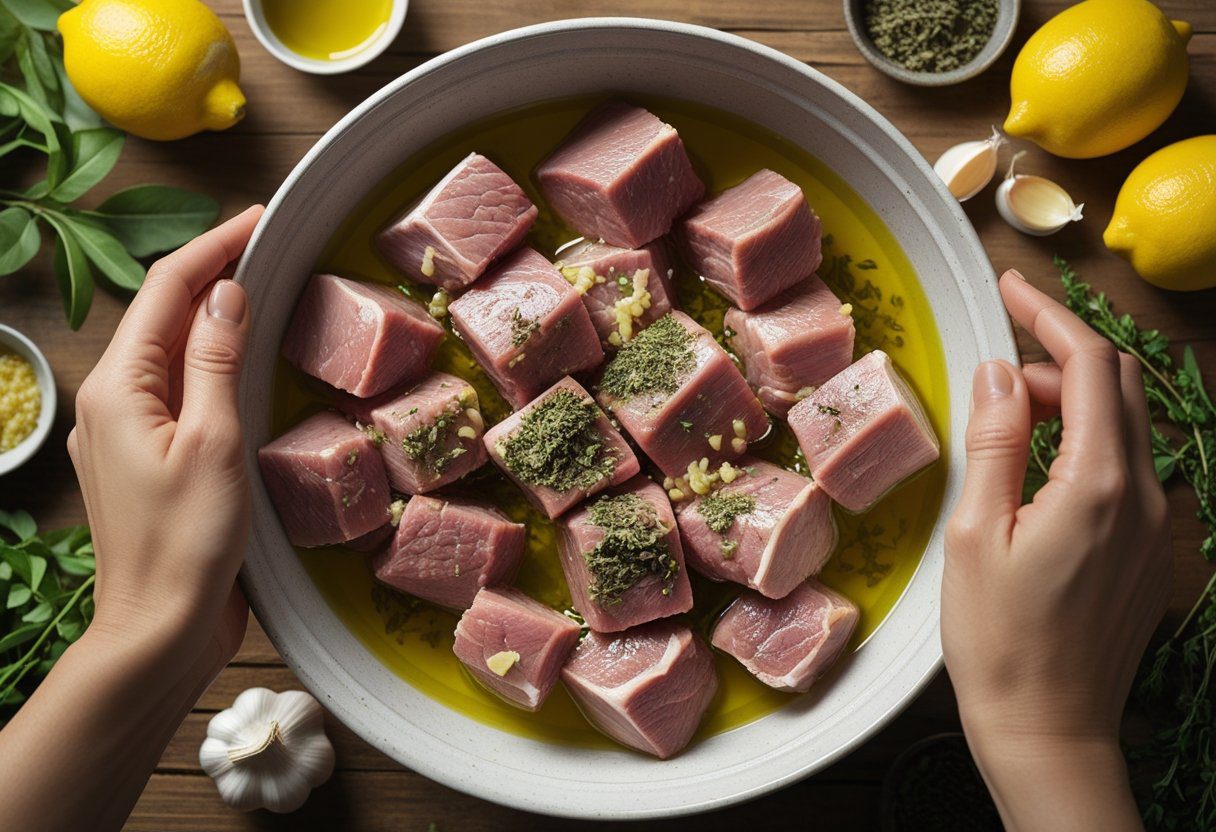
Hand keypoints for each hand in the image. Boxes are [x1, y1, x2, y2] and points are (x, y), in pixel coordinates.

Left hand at [68, 205, 263, 676]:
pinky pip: (179, 393)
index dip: (213, 247)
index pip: (166, 291)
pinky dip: (213, 366)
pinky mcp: (149, 461)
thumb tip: (228, 293)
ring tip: (262, 290)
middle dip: (212, 274)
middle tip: (268, 246)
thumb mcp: (213, 441)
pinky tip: (243, 365)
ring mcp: (127, 433)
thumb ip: (218, 360)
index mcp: (119, 388)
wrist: (159, 629)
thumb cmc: (187, 543)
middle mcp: (113, 402)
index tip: (258, 219)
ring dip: (213, 319)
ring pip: (172, 354)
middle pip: (163, 316)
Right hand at [943, 270, 1170, 829]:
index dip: (1048, 313)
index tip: (1009, 288)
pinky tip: (1038, 468)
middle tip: (997, 368)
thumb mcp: (974, 534)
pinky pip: (1128, 464)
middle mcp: (1143, 494)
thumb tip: (998, 371)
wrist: (1048, 729)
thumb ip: (993, 442)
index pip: (1088, 364)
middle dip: (1060, 354)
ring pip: (1126, 422)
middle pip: (1118, 383)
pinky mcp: (1149, 547)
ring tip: (1008, 420)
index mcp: (1097, 484)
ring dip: (1071, 399)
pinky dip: (1085, 440)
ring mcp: (1155, 523)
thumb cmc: (998, 642)